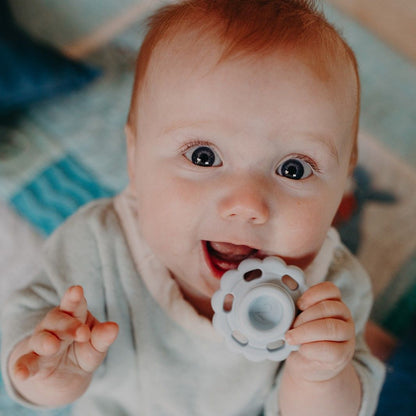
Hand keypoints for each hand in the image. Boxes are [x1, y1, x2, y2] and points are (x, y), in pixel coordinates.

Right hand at [11, 286, 117, 401]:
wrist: (66, 375)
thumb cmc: (83, 350)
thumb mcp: (96, 346)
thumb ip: (102, 337)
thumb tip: (114, 327)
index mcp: (74, 315)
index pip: (74, 304)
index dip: (74, 297)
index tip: (77, 290)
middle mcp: (54, 325)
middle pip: (58, 320)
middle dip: (69, 325)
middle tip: (83, 333)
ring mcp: (41, 343)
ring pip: (41, 339)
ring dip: (46, 342)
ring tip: (52, 346)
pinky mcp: (31, 363)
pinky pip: (25, 363)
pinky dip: (22, 368)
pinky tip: (20, 373)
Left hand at [284, 282, 354, 381]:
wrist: (308, 365)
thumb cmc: (302, 335)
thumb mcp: (298, 317)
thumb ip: (295, 302)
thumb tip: (286, 281)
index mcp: (333, 302)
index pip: (331, 290)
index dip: (313, 294)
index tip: (299, 304)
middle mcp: (344, 316)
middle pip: (329, 308)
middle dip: (305, 317)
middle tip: (290, 327)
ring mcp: (347, 335)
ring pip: (332, 328)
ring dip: (307, 332)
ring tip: (291, 338)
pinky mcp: (344, 355)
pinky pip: (331, 350)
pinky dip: (311, 349)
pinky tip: (302, 349)